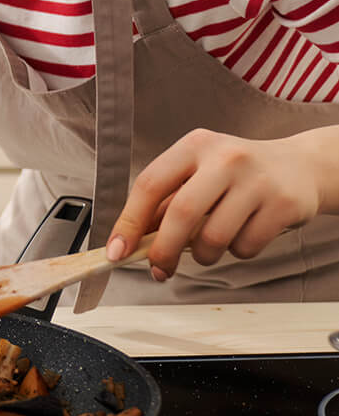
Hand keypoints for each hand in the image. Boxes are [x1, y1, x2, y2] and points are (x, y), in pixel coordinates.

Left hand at [106, 128, 321, 279]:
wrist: (299, 167)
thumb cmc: (238, 173)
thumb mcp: (199, 171)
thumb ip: (168, 200)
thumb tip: (132, 238)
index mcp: (194, 146)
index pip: (150, 184)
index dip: (129, 221)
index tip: (117, 250)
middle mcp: (224, 158)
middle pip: (181, 213)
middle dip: (163, 250)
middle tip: (159, 268)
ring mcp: (255, 181)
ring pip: (214, 238)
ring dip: (204, 255)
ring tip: (210, 245)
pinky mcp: (282, 205)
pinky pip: (246, 247)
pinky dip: (237, 252)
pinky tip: (243, 234)